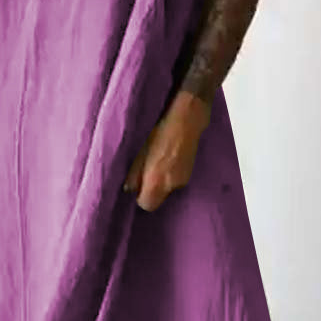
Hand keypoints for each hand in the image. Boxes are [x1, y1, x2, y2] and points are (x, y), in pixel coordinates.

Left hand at [123, 92, 210, 211]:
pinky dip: (172, 171)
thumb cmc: (159, 129)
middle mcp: (173, 184)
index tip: (137, 184)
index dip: (140, 197)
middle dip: (151, 188)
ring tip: (157, 159)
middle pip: (159, 197)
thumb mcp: (139, 150)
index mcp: (157, 181)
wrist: (189, 115)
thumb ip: (133, 173)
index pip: (147, 205)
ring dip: (162, 179)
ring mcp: (185, 178)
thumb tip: (129, 189)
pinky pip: (177, 177)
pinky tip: (169, 155)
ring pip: (169, 187)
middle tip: (144, 171)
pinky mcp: (192, 169)